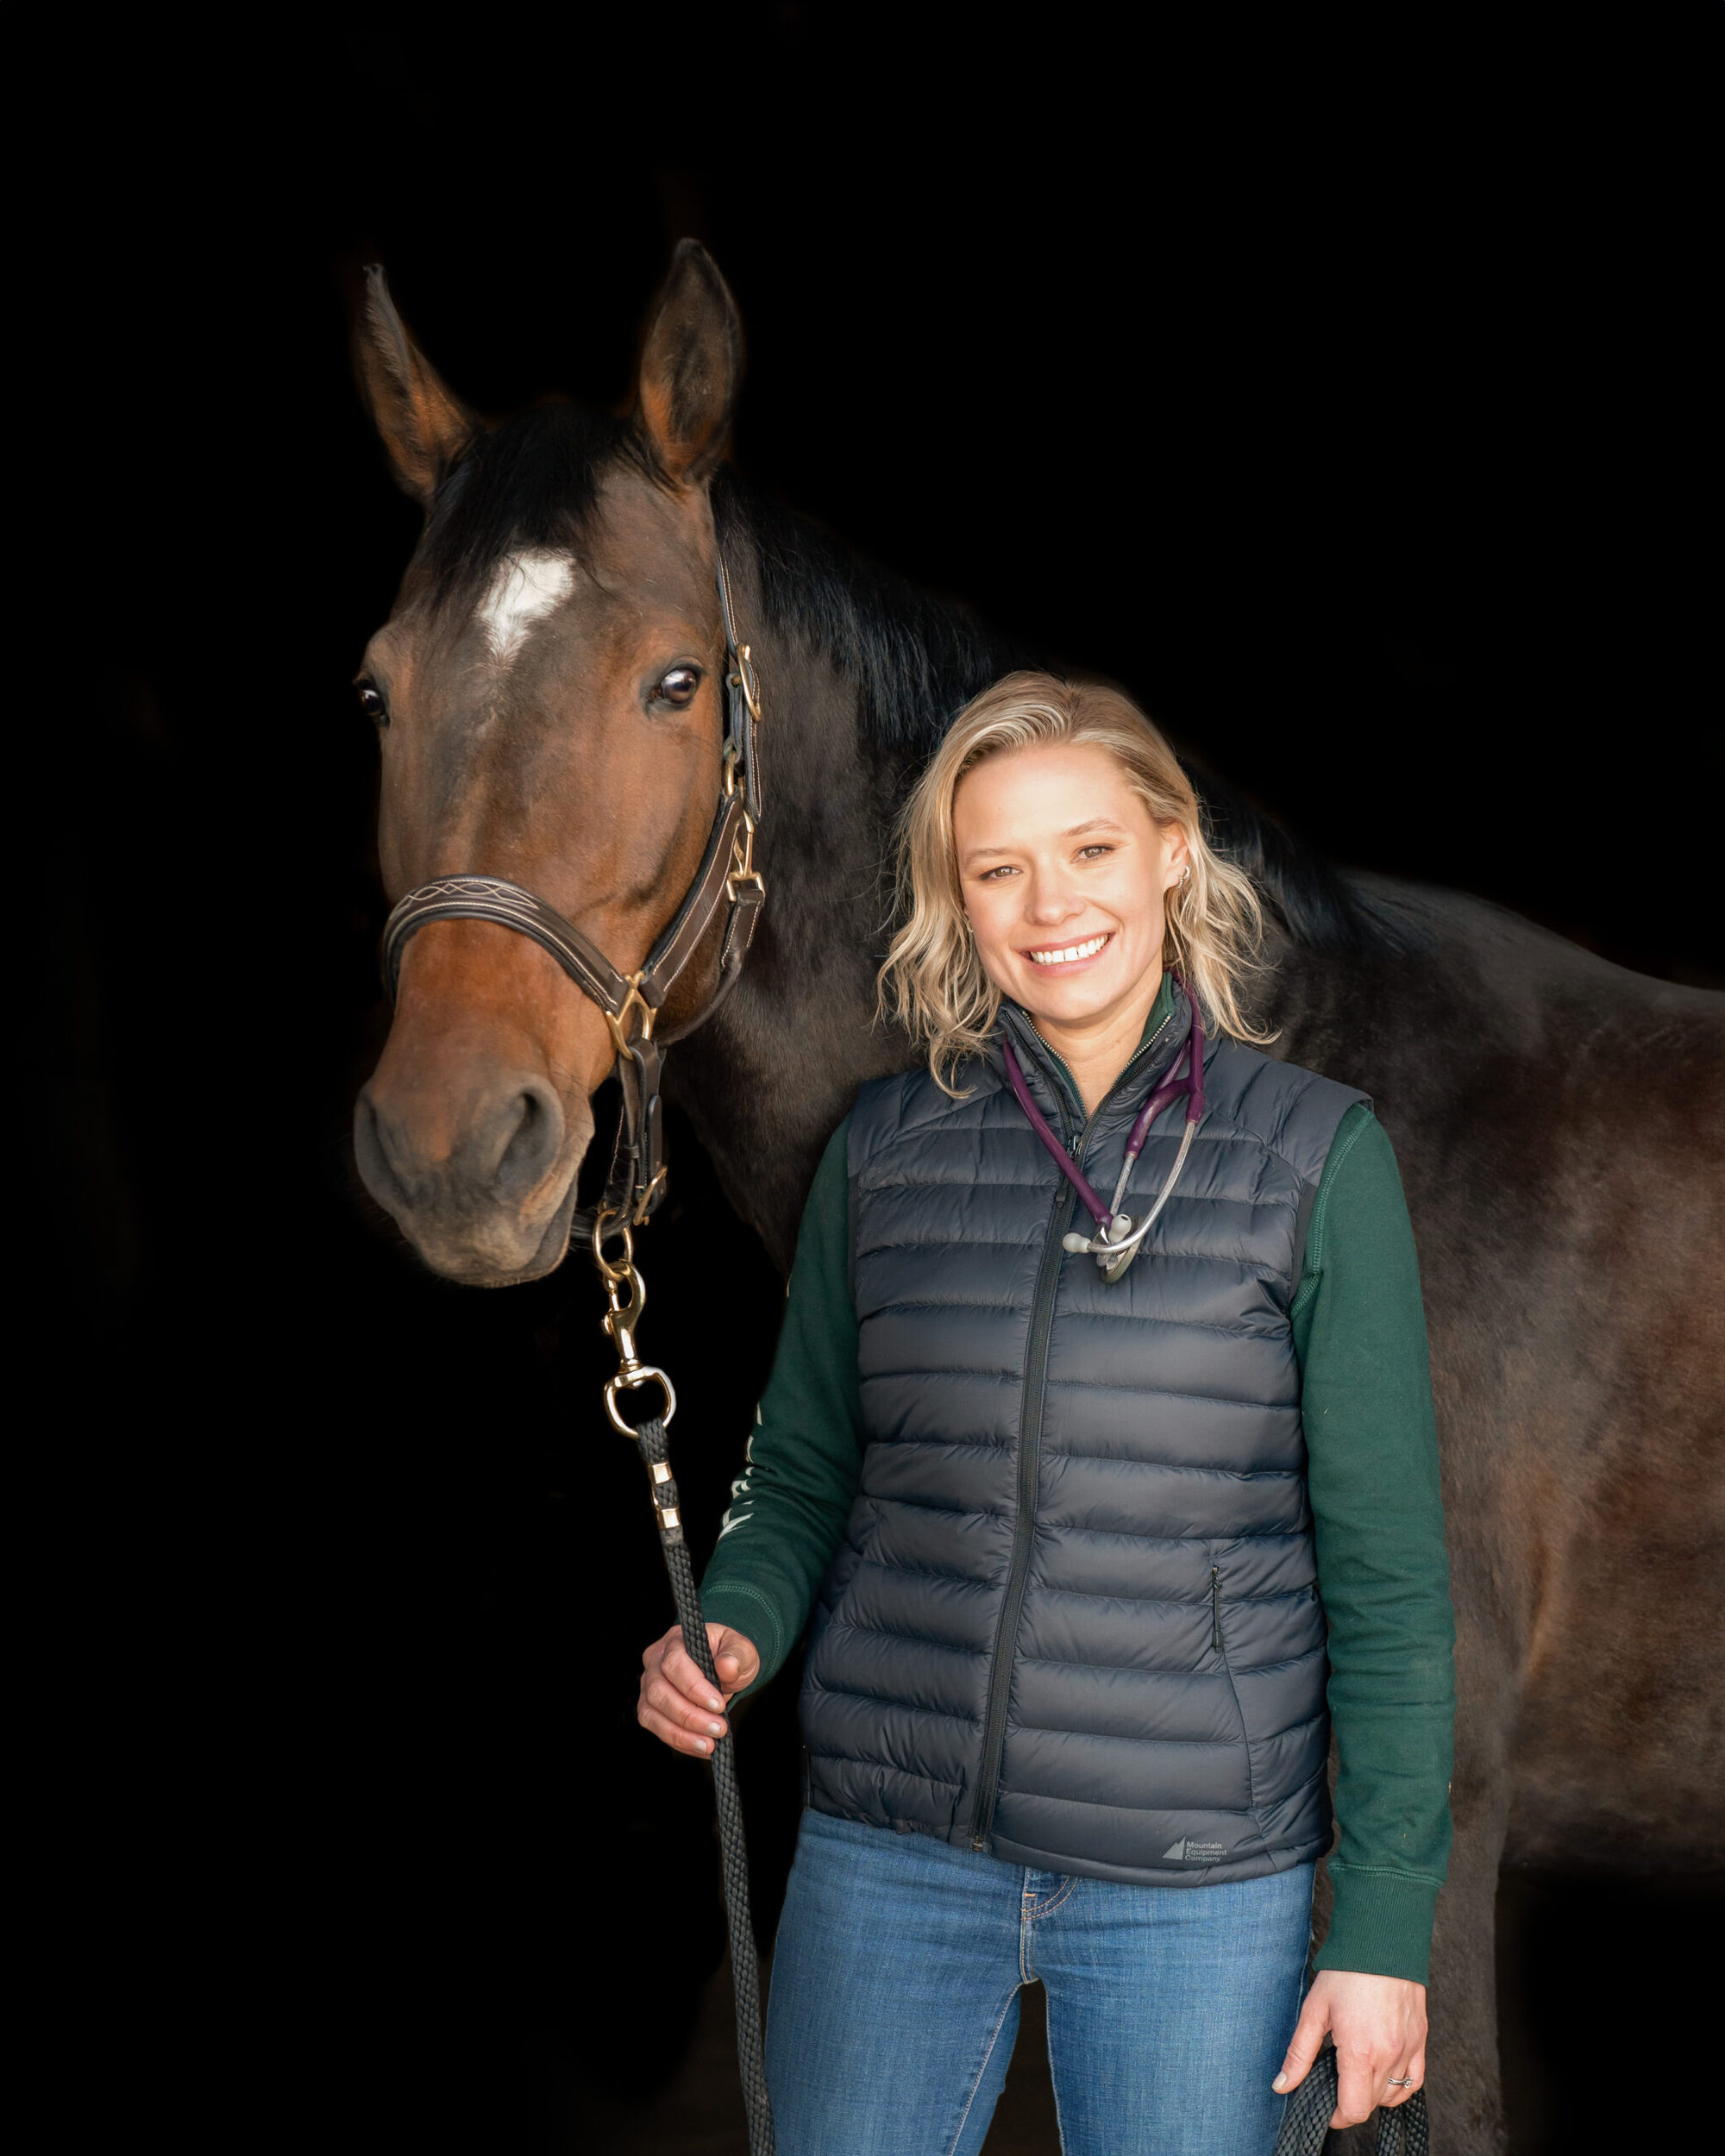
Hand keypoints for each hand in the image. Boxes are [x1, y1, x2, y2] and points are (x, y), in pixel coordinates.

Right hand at [637, 1622, 760, 1756]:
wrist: (723, 1668)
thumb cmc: (729, 1655)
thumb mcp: (741, 1650)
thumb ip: (736, 1655)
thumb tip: (728, 1666)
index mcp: (676, 1640)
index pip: (675, 1664)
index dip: (694, 1688)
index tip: (718, 1705)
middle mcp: (655, 1661)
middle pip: (659, 1691)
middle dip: (689, 1715)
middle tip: (718, 1728)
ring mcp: (648, 1684)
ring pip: (651, 1712)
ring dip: (681, 1733)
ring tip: (709, 1744)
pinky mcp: (649, 1706)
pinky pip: (655, 1727)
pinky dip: (677, 1740)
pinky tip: (699, 1746)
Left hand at [1274, 1970, 1426, 2126]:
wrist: (1381, 1941)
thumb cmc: (1346, 1972)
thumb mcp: (1314, 2010)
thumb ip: (1299, 2054)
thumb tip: (1282, 2085)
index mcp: (1360, 2052)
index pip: (1353, 2110)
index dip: (1336, 2114)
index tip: (1326, 2105)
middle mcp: (1389, 2056)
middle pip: (1371, 2104)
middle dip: (1350, 2100)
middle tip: (1334, 2079)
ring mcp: (1409, 2049)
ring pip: (1392, 2095)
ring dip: (1373, 2093)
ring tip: (1355, 2072)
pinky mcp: (1420, 2040)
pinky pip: (1414, 2081)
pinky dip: (1399, 2086)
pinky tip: (1382, 2074)